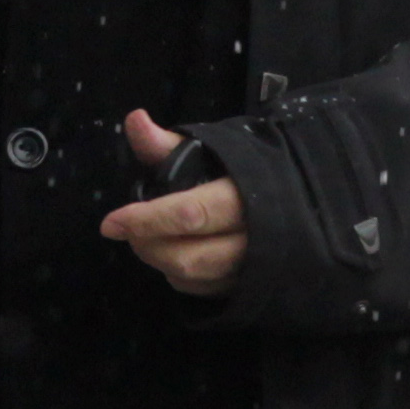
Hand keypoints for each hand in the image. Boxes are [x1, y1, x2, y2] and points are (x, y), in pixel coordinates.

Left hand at [101, 109, 246, 295]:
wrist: (299, 195)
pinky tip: (172, 254)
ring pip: (195, 278)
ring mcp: (256, 268)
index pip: (189, 214)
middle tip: (127, 229)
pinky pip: (204, 290)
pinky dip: (179, 276)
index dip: (145, 220)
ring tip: (147, 238)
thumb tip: (134, 118)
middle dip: (148, 244)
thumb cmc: (243, 169)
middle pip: (189, 256)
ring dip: (160, 261)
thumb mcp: (210, 149)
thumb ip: (169, 143)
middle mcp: (255, 239)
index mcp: (246, 197)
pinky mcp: (251, 285)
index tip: (110, 223)